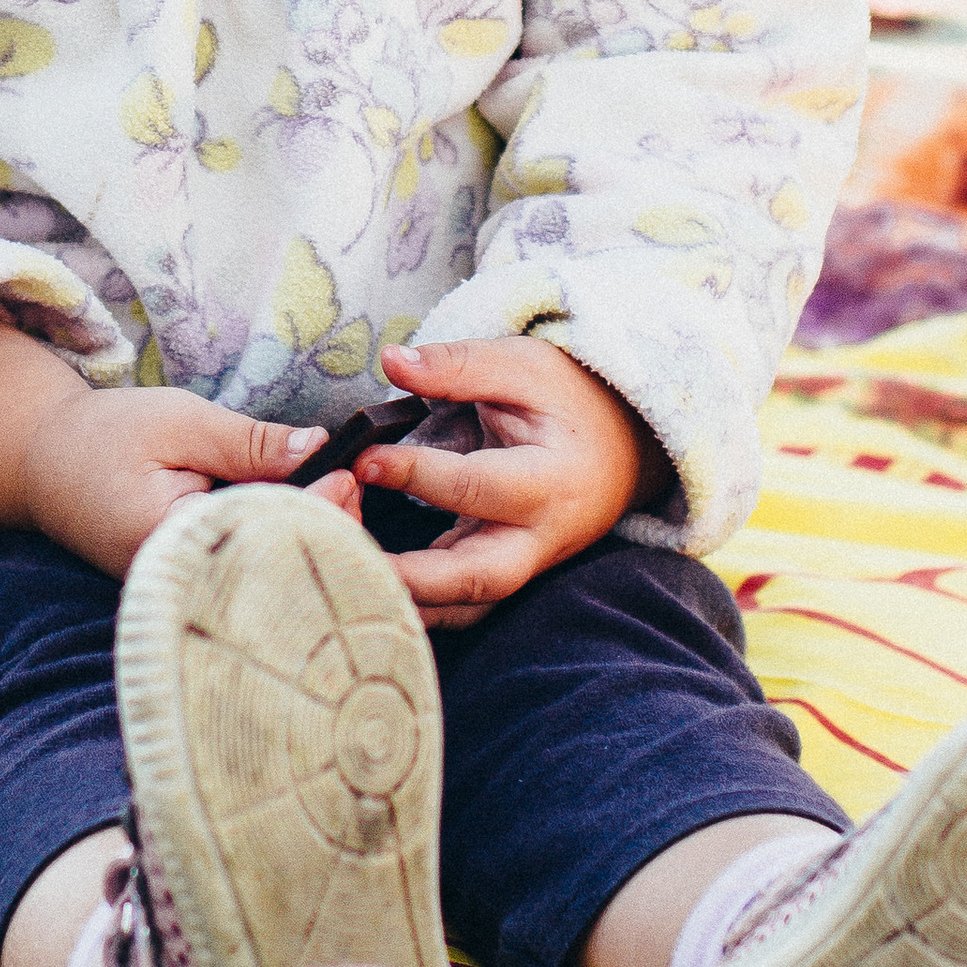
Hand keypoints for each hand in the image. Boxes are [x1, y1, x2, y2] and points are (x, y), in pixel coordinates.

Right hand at [0, 314, 324, 579]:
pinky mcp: (192, 579)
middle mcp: (183, 581)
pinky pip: (249, 566)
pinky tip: (312, 513)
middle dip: (325, 528)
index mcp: (173, 545)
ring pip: (266, 570)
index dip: (316, 508)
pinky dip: (282, 539)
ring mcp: (188, 587)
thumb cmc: (103, 436)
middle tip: (358, 483)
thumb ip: (247, 441)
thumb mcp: (178, 422)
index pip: (264, 534)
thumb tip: (319, 447)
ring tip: (343, 493)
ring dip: (309, 534)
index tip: (350, 476)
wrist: (41, 462)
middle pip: (274, 565)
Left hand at [356, 336, 650, 622]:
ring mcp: (523, 564)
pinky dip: (414, 599)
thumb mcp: (522, 366)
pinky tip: (364, 576)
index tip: (362, 459)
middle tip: (345, 551)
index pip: (476, 486)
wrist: (623, 446)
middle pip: (477, 580)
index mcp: (550, 482)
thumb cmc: (569, 401)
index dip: (415, 473)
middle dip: (411, 577)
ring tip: (343, 570)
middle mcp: (540, 538)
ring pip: (465, 605)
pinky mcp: (501, 573)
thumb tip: (392, 360)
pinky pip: (458, 602)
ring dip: (406, 599)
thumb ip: (457, 366)